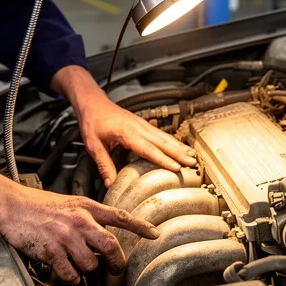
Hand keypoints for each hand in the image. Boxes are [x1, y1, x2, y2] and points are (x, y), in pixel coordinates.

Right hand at [0, 185, 160, 283]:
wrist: (13, 206)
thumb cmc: (40, 205)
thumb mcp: (70, 203)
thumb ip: (88, 215)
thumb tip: (104, 233)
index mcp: (86, 207)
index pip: (120, 217)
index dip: (140, 226)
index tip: (155, 234)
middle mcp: (79, 221)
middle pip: (111, 246)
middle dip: (117, 262)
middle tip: (115, 268)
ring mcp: (66, 236)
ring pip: (91, 264)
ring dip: (87, 269)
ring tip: (78, 263)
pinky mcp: (52, 250)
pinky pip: (70, 273)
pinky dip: (70, 276)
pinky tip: (64, 269)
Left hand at [77, 97, 196, 187]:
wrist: (93, 103)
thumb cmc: (93, 121)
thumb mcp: (94, 145)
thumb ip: (104, 164)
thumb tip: (111, 183)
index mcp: (126, 132)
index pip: (148, 149)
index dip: (163, 159)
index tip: (176, 167)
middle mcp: (138, 127)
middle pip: (162, 142)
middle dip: (179, 153)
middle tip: (193, 164)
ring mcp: (142, 124)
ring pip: (164, 137)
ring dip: (179, 147)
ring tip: (192, 157)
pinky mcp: (143, 124)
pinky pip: (161, 134)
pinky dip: (172, 141)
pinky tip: (179, 147)